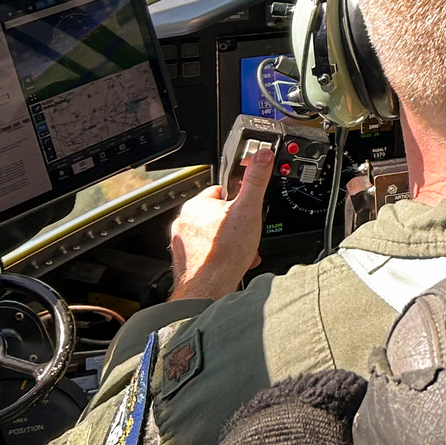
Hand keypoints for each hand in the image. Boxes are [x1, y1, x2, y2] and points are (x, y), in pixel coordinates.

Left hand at [170, 147, 272, 300]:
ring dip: (230, 241)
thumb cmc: (225, 252)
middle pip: (219, 214)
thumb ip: (256, 180)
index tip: (247, 212)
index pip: (222, 191)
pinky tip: (232, 262)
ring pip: (214, 234)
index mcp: (196, 204)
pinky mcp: (185, 259)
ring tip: (241, 250)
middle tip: (247, 234)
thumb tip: (262, 156)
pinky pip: (207, 251)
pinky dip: (221, 255)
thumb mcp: (249, 209)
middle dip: (236, 224)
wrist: (209, 288)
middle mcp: (184, 221)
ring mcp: (182, 242)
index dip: (239, 201)